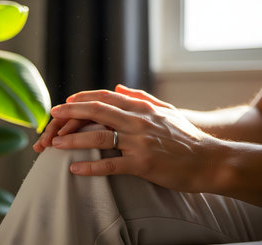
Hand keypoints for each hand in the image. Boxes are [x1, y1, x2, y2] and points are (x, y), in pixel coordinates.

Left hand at [42, 85, 223, 192]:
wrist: (210, 160)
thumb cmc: (186, 137)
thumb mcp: (165, 111)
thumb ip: (141, 97)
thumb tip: (119, 87)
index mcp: (142, 108)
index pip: (106, 97)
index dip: (83, 98)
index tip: (66, 102)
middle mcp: (138, 121)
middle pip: (97, 111)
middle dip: (70, 113)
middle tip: (51, 117)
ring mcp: (140, 142)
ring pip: (99, 136)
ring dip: (73, 139)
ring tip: (54, 144)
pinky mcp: (143, 164)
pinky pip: (111, 164)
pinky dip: (90, 166)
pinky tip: (74, 168)